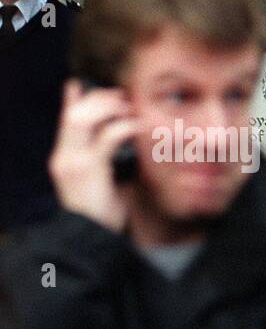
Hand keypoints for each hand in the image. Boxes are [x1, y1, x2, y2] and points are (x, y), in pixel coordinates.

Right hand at [47, 80, 138, 233]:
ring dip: (110, 108)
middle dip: (100, 99)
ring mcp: (73, 162)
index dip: (81, 97)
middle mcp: (64, 156)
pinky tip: (138, 127)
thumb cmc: (102, 210)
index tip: (108, 90)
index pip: (66, 117)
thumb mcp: (100, 179)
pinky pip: (107, 138)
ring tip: (131, 109)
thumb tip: (117, 137)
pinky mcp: (89, 170)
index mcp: (64, 156)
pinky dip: (124, 127)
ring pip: (84, 118)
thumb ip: (104, 157)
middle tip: (125, 98)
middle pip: (74, 112)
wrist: (92, 238)